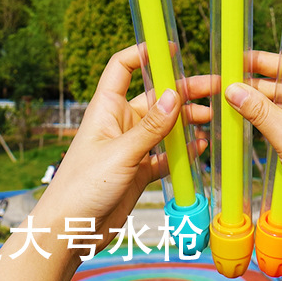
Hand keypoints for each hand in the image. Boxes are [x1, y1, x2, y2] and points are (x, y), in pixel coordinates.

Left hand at [45, 44, 209, 247]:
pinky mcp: (139, 170)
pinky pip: (166, 154)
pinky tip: (201, 146)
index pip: (123, 67)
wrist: (67, 232)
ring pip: (165, 125)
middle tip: (215, 87)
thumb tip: (175, 95)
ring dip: (188, 120)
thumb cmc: (81, 187)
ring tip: (213, 118)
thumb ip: (151, 127)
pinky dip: (184, 150)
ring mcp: (131, 146)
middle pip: (156, 97)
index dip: (145, 53)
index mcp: (107, 108)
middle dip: (184, 91)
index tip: (172, 48)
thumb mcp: (120, 154)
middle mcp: (120, 122)